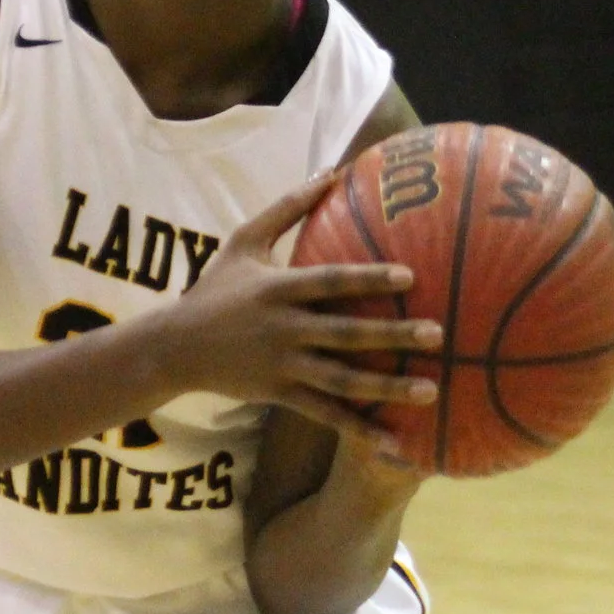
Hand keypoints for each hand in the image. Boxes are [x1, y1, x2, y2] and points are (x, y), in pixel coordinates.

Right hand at [153, 173, 443, 457]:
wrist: (174, 347)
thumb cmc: (216, 287)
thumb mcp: (244, 240)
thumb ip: (287, 207)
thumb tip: (332, 170)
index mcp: (278, 288)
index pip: (329, 282)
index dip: (368, 278)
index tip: (411, 275)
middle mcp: (283, 328)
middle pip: (344, 333)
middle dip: (392, 335)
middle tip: (438, 333)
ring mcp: (282, 366)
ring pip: (341, 380)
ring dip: (387, 387)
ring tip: (432, 389)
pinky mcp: (279, 395)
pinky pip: (325, 414)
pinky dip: (359, 430)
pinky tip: (395, 443)